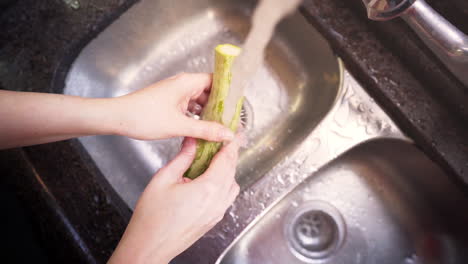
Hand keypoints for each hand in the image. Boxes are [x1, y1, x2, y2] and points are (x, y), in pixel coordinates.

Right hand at [108, 135, 241, 263]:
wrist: (149, 247)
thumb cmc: (151, 218)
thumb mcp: (163, 179)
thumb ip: (182, 158)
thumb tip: (192, 142)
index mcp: (207, 189)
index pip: (226, 160)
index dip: (231, 144)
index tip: (234, 133)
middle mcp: (217, 201)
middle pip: (232, 171)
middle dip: (230, 154)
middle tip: (226, 141)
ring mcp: (217, 212)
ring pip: (232, 185)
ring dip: (227, 170)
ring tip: (215, 159)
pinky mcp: (213, 220)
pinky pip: (226, 197)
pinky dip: (224, 183)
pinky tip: (209, 179)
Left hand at [111, 73, 233, 141]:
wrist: (117, 118)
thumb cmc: (144, 116)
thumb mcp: (179, 126)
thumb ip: (206, 130)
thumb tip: (227, 134)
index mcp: (187, 83)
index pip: (216, 80)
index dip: (229, 91)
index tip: (238, 104)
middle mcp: (182, 85)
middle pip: (209, 92)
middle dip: (220, 106)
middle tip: (230, 121)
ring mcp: (175, 93)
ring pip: (199, 101)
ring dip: (208, 113)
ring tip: (218, 127)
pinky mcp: (169, 102)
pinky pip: (189, 107)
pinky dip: (196, 117)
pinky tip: (201, 129)